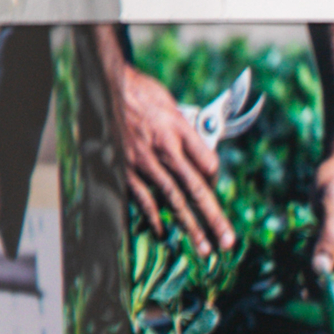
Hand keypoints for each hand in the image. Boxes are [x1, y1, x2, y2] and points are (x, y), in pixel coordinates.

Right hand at [95, 27, 233, 255]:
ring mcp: (144, 162)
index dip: (215, 178)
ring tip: (204, 248)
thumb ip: (187, 133)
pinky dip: (154, 218)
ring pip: (173, 200)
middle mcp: (164, 148)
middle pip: (197, 189)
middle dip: (215, 219)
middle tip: (228, 242)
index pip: (209, 164)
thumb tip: (201, 155)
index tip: (213, 185)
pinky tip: (163, 233)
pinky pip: (143, 199)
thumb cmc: (142, 94)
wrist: (106, 85)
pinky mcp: (124, 169)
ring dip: (190, 227)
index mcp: (180, 129)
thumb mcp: (172, 106)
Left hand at [312, 149, 333, 287]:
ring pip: (330, 271)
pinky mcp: (331, 236)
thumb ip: (329, 240)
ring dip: (315, 279)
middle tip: (303, 296)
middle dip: (324, 291)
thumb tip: (321, 270)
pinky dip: (312, 265)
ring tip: (299, 287)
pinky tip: (301, 270)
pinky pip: (322, 257)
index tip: (324, 306)